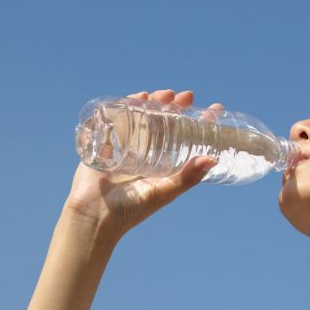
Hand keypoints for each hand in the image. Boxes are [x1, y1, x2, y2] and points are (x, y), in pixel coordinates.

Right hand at [63, 89, 223, 240]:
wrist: (94, 216)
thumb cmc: (130, 210)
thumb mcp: (163, 193)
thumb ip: (187, 178)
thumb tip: (213, 159)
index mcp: (163, 165)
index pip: (185, 138)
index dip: (199, 123)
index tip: (214, 109)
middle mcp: (147, 153)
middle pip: (165, 122)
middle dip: (177, 107)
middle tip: (188, 96)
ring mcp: (127, 146)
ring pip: (145, 117)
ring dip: (156, 102)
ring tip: (167, 94)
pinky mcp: (107, 141)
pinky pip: (119, 117)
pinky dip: (129, 105)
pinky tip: (140, 97)